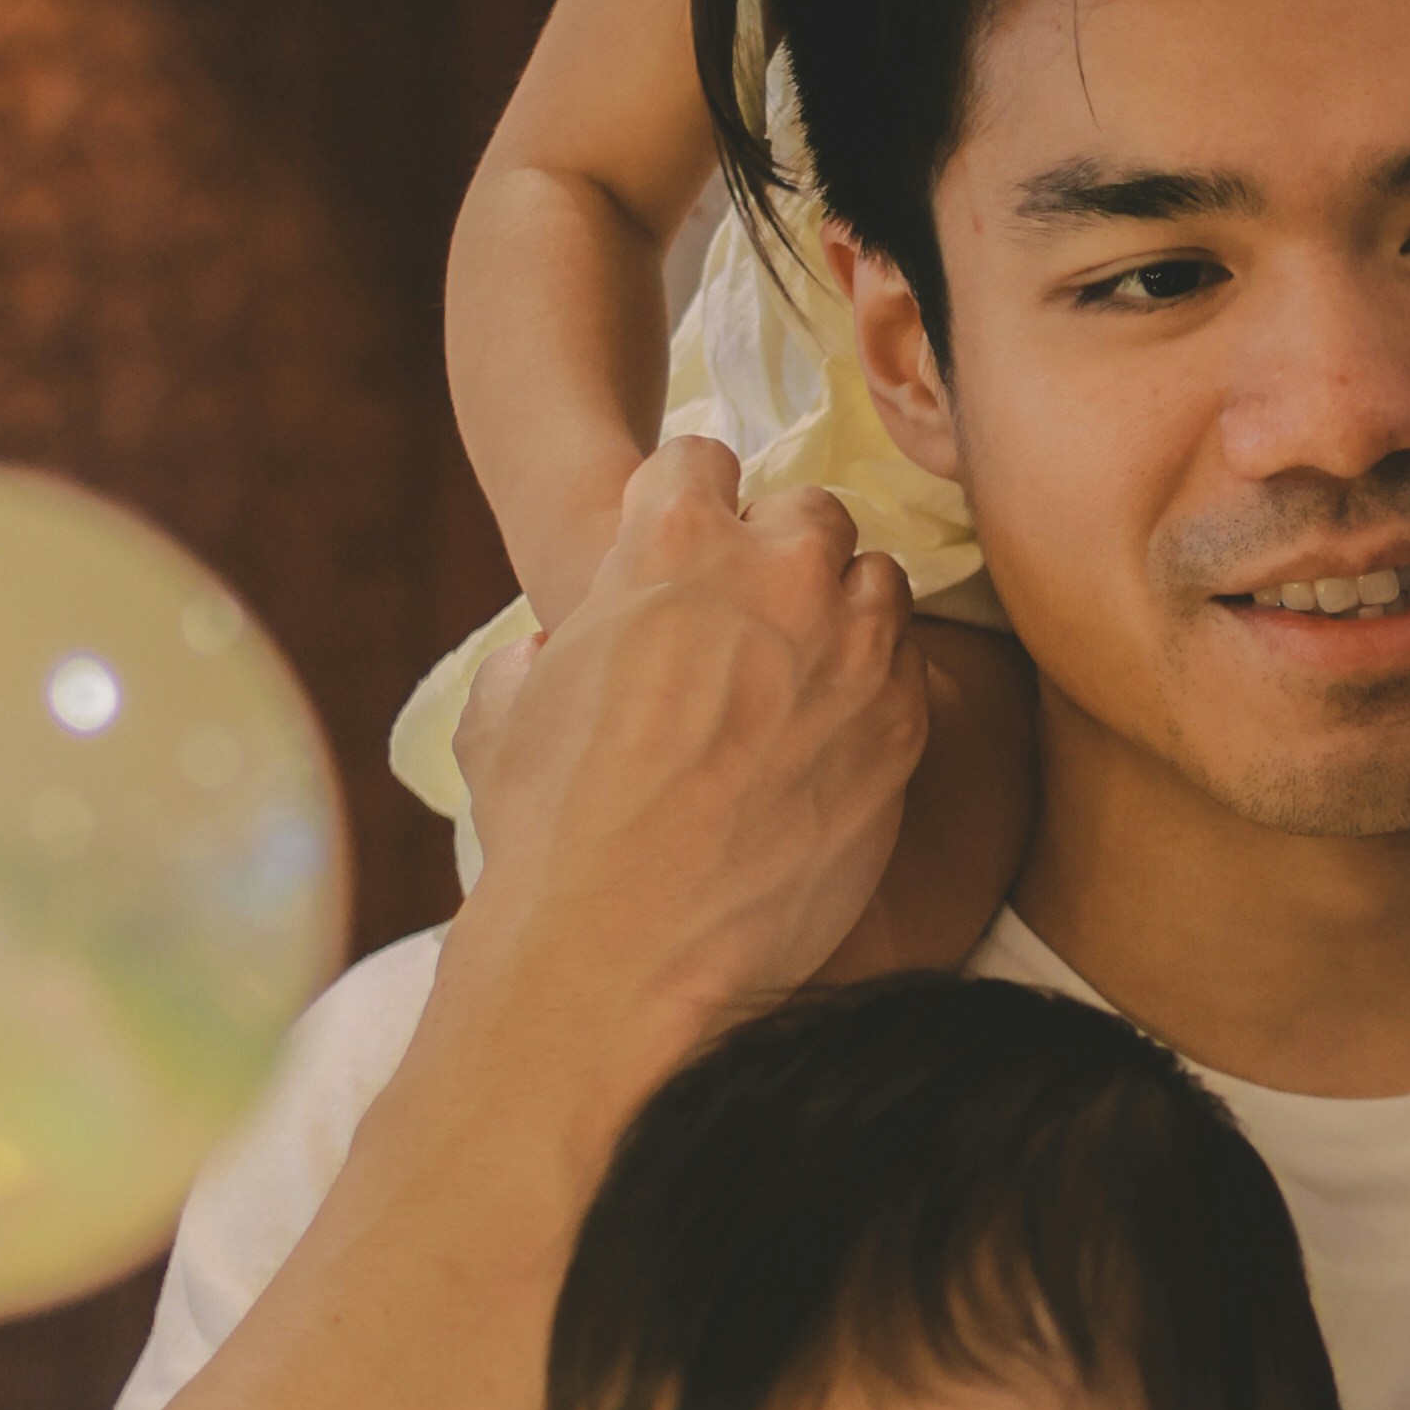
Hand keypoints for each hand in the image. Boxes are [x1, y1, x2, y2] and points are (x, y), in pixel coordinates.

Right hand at [452, 437, 926, 1062]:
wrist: (623, 949)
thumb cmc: (547, 832)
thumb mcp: (502, 710)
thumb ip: (542, 651)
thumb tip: (553, 653)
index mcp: (668, 541)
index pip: (701, 459)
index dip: (686, 507)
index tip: (684, 551)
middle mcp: (777, 573)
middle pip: (808, 512)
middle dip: (781, 554)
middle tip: (750, 621)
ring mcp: (854, 647)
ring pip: (875, 583)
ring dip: (842, 616)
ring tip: (800, 682)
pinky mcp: (902, 726)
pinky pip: (907, 672)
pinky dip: (876, 692)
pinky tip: (830, 743)